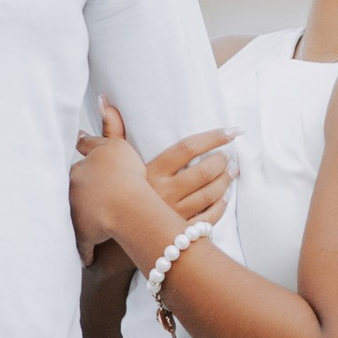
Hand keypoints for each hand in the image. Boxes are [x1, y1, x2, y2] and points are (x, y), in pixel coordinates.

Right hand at [69, 98, 231, 259]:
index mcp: (151, 172)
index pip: (188, 148)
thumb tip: (105, 101)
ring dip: (226, 181)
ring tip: (232, 171)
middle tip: (229, 155)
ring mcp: (173, 214)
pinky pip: (209, 219)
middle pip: (204, 172)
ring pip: (211, 194)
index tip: (232, 131)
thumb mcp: (112, 161)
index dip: (214, 137)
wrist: (108, 236)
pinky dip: (221, 206)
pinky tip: (224, 196)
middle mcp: (164, 193)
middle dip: (222, 162)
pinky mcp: (179, 231)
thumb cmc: (111, 193)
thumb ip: (112, 130)